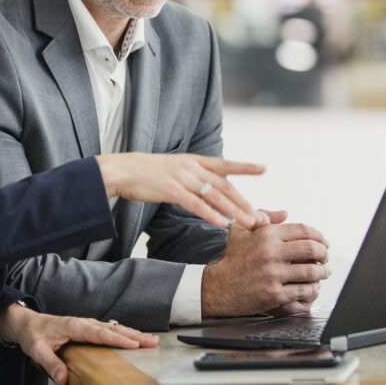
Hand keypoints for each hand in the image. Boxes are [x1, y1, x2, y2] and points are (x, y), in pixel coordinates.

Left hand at [0, 304, 157, 384]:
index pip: (100, 333)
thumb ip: (51, 364)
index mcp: (74, 326)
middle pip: (114, 329)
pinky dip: (124, 334)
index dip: (118, 339)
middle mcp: (84, 323)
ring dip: (133, 333)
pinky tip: (134, 339)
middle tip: (152, 341)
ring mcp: (88, 324)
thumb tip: (64, 379)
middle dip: (134, 335)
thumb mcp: (37, 350)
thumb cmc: (33, 334)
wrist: (28, 323)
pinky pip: (110, 330)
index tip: (135, 344)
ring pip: (115, 328)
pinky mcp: (88, 328)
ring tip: (150, 340)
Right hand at [96, 152, 263, 228]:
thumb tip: (205, 184)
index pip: (224, 164)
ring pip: (215, 196)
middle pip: (224, 185)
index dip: (244, 166)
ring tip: (249, 223)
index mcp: (193, 160)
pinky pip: (196, 204)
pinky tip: (222, 224)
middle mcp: (192, 167)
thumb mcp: (173, 168)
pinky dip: (211, 214)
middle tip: (260, 215)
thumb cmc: (145, 173)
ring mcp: (182, 178)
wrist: (121, 170)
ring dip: (234, 211)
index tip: (263, 168)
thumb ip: (190, 174)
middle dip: (243, 201)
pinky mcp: (172, 189)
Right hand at [201, 218, 330, 317]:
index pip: (303, 230)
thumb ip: (262, 215)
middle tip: (326, 256)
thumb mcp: (241, 229)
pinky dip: (313, 288)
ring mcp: (273, 274)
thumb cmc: (231, 257)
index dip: (319, 235)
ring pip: (311, 271)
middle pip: (311, 249)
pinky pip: (303, 290)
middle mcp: (271, 252)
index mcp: (266, 234)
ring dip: (323, 271)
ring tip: (325, 271)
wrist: (218, 286)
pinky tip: (314, 286)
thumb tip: (286, 213)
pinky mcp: (275, 294)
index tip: (324, 242)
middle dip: (324, 253)